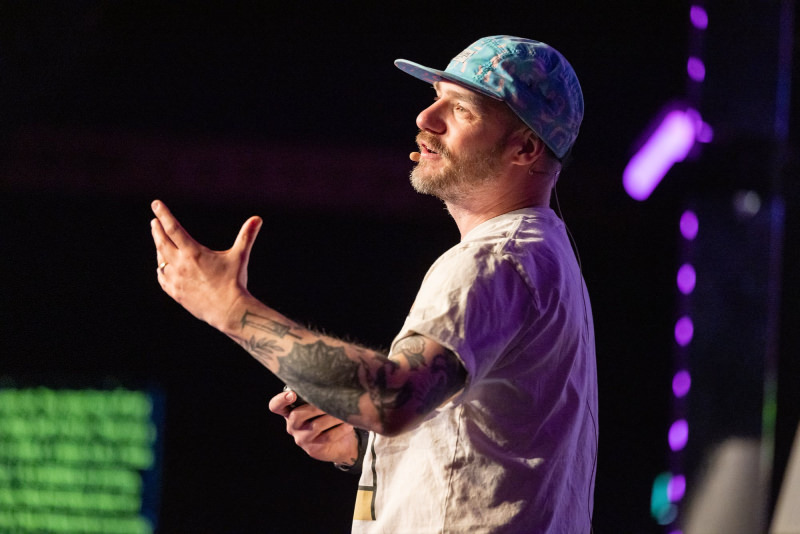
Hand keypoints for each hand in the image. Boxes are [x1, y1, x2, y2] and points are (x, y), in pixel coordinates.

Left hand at [150, 200, 261, 329]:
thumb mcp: (240, 256)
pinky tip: (161, 267)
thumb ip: (246, 236)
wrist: (228, 311)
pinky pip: (162, 278)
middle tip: (154, 222)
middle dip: (157, 230)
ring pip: (160, 260)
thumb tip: (258, 218)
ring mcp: (176, 280)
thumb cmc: (234, 282)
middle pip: (162, 242)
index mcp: (193, 253)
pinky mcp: (176, 293)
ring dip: (159, 248)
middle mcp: (180, 265)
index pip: (173, 228)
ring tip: (159, 242)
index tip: (155, 204)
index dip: (164, 214)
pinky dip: (160, 270)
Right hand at [269, 390, 359, 464]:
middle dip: (317, 407)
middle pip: (297, 415)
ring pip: (316, 425)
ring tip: (345, 411)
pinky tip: (348, 424)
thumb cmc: (330, 417)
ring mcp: (301, 439)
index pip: (276, 406)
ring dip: (333, 416)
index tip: (292, 394)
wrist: (342, 443)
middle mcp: (292, 426)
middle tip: (334, 400)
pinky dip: (340, 428)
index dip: (281, 400)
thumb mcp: (322, 405)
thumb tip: (331, 381)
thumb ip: (319, 395)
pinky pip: (327, 437)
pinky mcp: (313, 449)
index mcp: (290, 411)